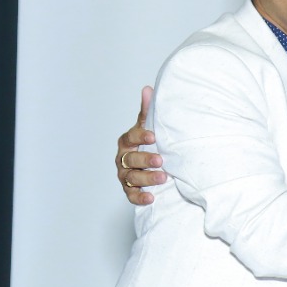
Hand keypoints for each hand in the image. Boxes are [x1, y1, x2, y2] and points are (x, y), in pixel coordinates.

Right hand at [116, 86, 166, 204]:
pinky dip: (140, 197)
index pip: (130, 138)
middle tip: (161, 160)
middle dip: (145, 160)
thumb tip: (148, 89)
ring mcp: (125, 175)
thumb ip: (147, 112)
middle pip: (130, 159)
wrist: (150, 164)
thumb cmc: (149, 143)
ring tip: (163, 178)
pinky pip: (131, 195)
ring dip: (146, 178)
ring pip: (131, 177)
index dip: (140, 136)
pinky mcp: (129, 190)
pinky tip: (151, 198)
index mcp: (127, 141)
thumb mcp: (148, 127)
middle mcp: (123, 158)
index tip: (153, 136)